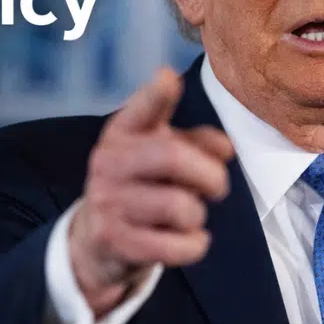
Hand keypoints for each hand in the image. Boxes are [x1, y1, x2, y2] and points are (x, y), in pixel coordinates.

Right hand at [68, 68, 234, 318]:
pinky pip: (175, 246)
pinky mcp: (114, 241)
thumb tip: (225, 149)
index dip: (155, 94)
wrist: (98, 239)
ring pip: (179, 207)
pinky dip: (194, 245)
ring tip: (190, 216)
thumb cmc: (144, 185)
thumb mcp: (163, 154)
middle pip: (172, 157)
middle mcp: (108, 162)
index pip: (141, 109)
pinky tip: (191, 241)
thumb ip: (197, 142)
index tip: (168, 78)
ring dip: (198, 215)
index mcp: (122, 132)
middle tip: (218, 188)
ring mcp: (107, 202)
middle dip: (210, 176)